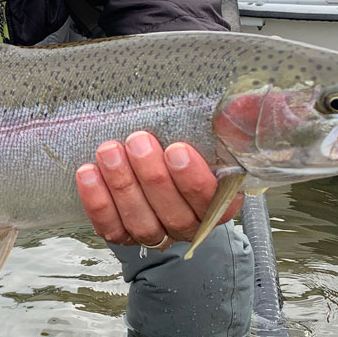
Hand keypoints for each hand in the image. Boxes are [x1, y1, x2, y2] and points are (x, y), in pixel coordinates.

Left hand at [75, 131, 241, 250]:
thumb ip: (237, 119)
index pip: (212, 201)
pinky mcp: (124, 235)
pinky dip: (97, 203)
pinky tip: (88, 174)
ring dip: (122, 186)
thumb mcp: (216, 133)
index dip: (193, 179)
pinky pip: (111, 227)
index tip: (176, 150)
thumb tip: (249, 101)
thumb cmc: (188, 147)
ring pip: (140, 222)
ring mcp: (156, 233)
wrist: (159, 169)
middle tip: (137, 141)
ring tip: (109, 151)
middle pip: (173, 214)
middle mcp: (189, 225)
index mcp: (220, 204)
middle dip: (152, 177)